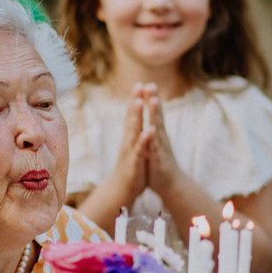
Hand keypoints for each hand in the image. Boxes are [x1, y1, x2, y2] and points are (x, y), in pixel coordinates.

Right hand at [108, 83, 150, 205]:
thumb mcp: (133, 147)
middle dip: (135, 101)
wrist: (123, 189)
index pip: (133, 115)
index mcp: (131, 136)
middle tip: (137, 85)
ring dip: (136, 115)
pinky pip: (140, 149)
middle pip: (132, 117)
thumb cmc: (131, 166)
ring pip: (133, 130)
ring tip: (140, 101)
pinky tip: (148, 131)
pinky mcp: (135, 162)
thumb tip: (135, 119)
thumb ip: (134, 132)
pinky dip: (143, 140)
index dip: (135, 99)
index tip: (139, 84)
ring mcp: (131, 150)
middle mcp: (129, 140)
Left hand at [143, 86, 183, 193]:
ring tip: (153, 101)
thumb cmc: (161, 162)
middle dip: (154, 100)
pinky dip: (153, 138)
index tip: (146, 83)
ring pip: (157, 127)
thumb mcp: (156, 143)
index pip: (154, 113)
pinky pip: (155, 147)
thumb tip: (154, 115)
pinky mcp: (157, 158)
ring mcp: (160, 147)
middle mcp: (160, 137)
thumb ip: (156, 128)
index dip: (150, 99)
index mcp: (158, 133)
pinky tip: (151, 130)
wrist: (170, 184)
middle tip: (151, 84)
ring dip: (155, 114)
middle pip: (158, 115)